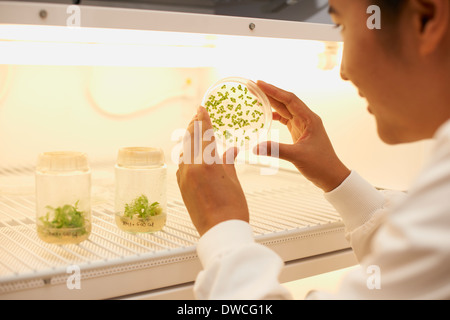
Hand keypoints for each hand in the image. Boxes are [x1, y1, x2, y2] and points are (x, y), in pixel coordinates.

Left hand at [176, 107, 248, 235]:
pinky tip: (190, 153)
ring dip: (189, 140)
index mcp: (208, 163)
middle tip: (197, 115)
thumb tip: (230, 150)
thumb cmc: (232, 210)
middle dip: (194, 126)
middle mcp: (192, 168)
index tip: (201, 108)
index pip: (204, 134)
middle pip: (190, 140)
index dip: (202, 119)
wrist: (220, 232)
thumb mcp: (233, 181)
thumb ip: (228, 161)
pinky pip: (182, 165)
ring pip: (184, 151)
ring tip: (194, 131)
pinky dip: (186, 155)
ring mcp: (184, 178)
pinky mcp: (182, 187)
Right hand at [255, 81, 350, 191]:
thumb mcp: (297, 156)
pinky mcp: (299, 133)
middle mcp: (307, 119)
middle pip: (286, 101)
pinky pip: (286, 119)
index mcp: (309, 119)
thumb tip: (256, 147)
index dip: (273, 90)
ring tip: (257, 97)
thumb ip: (276, 150)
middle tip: (253, 86)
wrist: (331, 176)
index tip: (259, 83)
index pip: (289, 99)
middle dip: (270, 93)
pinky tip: (266, 115)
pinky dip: (275, 115)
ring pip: (285, 109)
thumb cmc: (321, 164)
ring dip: (271, 103)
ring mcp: (303, 125)